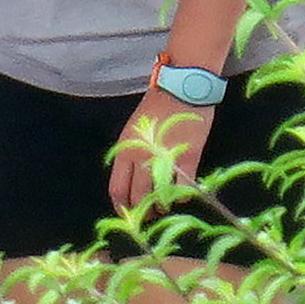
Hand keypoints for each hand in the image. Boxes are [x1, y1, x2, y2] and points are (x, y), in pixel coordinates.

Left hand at [108, 91, 214, 215]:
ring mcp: (164, 159)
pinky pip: (182, 189)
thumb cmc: (156, 108)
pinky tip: (182, 194)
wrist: (180, 89)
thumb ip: (130, 155)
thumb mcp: (134, 131)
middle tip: (149, 214)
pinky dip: (181, 197)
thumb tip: (131, 181)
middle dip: (142, 211)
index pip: (117, 189)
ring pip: (159, 198)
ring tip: (164, 206)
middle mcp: (141, 158)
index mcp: (125, 150)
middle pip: (137, 198)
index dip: (122, 207)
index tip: (128, 213)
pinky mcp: (187, 159)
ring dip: (161, 207)